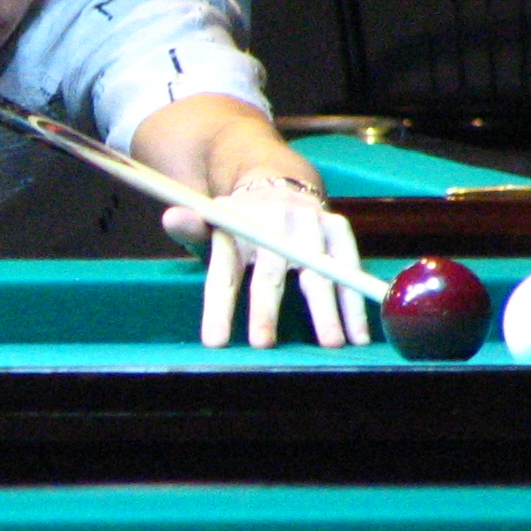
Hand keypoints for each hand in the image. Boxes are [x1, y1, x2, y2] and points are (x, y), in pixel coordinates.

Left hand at [162, 181, 370, 349]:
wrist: (277, 185)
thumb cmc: (241, 225)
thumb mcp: (212, 227)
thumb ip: (193, 229)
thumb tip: (172, 218)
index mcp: (237, 226)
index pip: (224, 271)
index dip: (219, 307)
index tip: (216, 341)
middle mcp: (274, 221)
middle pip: (269, 272)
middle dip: (266, 310)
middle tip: (264, 344)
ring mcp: (309, 222)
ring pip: (317, 270)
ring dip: (326, 309)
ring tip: (331, 344)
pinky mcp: (337, 227)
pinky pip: (349, 266)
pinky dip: (354, 300)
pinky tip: (358, 332)